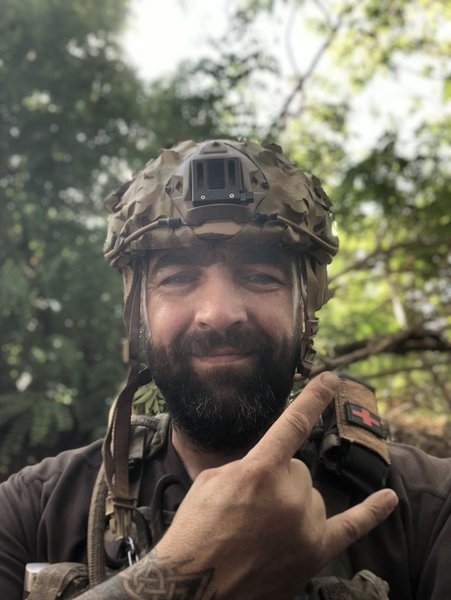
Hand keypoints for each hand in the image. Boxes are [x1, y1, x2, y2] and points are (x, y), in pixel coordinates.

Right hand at [153, 371, 397, 599]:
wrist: (195, 586)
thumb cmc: (196, 531)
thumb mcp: (213, 480)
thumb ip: (248, 465)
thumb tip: (270, 464)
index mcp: (259, 471)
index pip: (293, 424)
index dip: (314, 398)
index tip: (331, 378)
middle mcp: (289, 495)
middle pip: (298, 470)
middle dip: (277, 481)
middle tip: (250, 507)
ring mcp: (305, 525)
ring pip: (310, 495)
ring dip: (292, 503)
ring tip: (261, 528)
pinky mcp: (314, 552)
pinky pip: (350, 527)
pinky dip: (370, 512)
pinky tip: (388, 499)